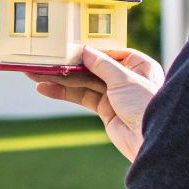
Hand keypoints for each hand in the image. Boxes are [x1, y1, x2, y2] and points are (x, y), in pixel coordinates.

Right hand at [28, 45, 165, 161]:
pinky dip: (65, 93)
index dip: (85, 50)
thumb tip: (85, 50)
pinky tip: (46, 89)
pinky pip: (82, 97)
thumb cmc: (146, 105)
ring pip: (83, 83)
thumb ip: (102, 64)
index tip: (64, 46)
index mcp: (138, 64)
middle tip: (43, 61)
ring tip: (36, 75)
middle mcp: (127, 78)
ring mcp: (115, 95)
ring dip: (60, 79)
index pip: (107, 52)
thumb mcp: (124, 78)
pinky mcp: (106, 111)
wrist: (151, 142)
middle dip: (67, 66)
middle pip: (92, 68)